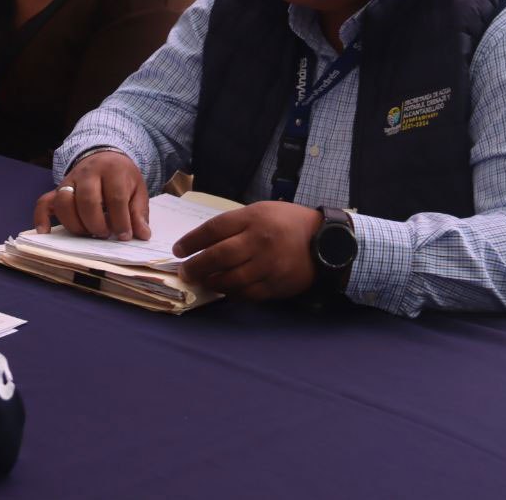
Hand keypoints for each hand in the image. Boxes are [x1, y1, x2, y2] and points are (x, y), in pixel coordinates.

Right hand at [32, 150, 150, 240]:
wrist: (104, 157)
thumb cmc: (122, 177)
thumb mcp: (137, 189)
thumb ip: (138, 211)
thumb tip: (142, 235)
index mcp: (112, 170)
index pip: (114, 197)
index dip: (120, 220)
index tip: (125, 236)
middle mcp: (87, 172)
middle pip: (86, 200)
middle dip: (96, 223)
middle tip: (105, 234)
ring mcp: (69, 180)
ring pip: (63, 202)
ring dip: (75, 224)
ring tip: (88, 234)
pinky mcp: (57, 189)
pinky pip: (43, 202)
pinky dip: (41, 218)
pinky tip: (46, 233)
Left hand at [174, 202, 321, 300]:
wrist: (326, 241)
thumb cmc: (287, 222)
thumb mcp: (261, 211)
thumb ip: (235, 224)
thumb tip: (203, 242)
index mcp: (253, 218)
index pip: (214, 229)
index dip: (192, 241)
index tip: (179, 249)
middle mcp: (260, 241)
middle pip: (219, 256)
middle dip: (196, 265)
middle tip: (185, 271)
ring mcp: (269, 265)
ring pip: (231, 279)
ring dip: (211, 282)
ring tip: (202, 281)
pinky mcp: (276, 285)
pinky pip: (247, 294)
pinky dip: (231, 293)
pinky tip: (223, 289)